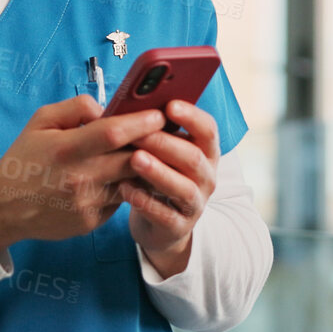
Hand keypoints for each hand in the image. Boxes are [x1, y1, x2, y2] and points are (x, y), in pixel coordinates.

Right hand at [0, 95, 166, 253]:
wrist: (4, 206)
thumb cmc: (25, 159)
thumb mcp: (41, 121)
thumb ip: (76, 108)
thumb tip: (108, 109)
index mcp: (65, 149)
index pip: (112, 133)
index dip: (140, 122)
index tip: (158, 114)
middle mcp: (78, 178)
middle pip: (131, 159)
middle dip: (152, 145)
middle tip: (165, 134)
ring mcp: (87, 203)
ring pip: (131, 182)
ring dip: (144, 168)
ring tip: (150, 154)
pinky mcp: (92, 222)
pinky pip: (120, 200)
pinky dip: (126, 187)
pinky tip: (125, 176)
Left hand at [118, 99, 218, 275]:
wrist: (160, 224)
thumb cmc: (158, 177)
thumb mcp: (162, 152)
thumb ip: (155, 132)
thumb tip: (132, 105)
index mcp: (205, 152)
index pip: (208, 130)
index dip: (191, 116)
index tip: (170, 105)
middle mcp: (206, 177)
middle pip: (193, 157)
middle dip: (165, 143)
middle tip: (139, 134)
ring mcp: (195, 203)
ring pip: (183, 188)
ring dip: (158, 172)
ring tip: (135, 160)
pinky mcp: (179, 226)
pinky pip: (164, 215)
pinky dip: (145, 201)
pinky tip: (125, 189)